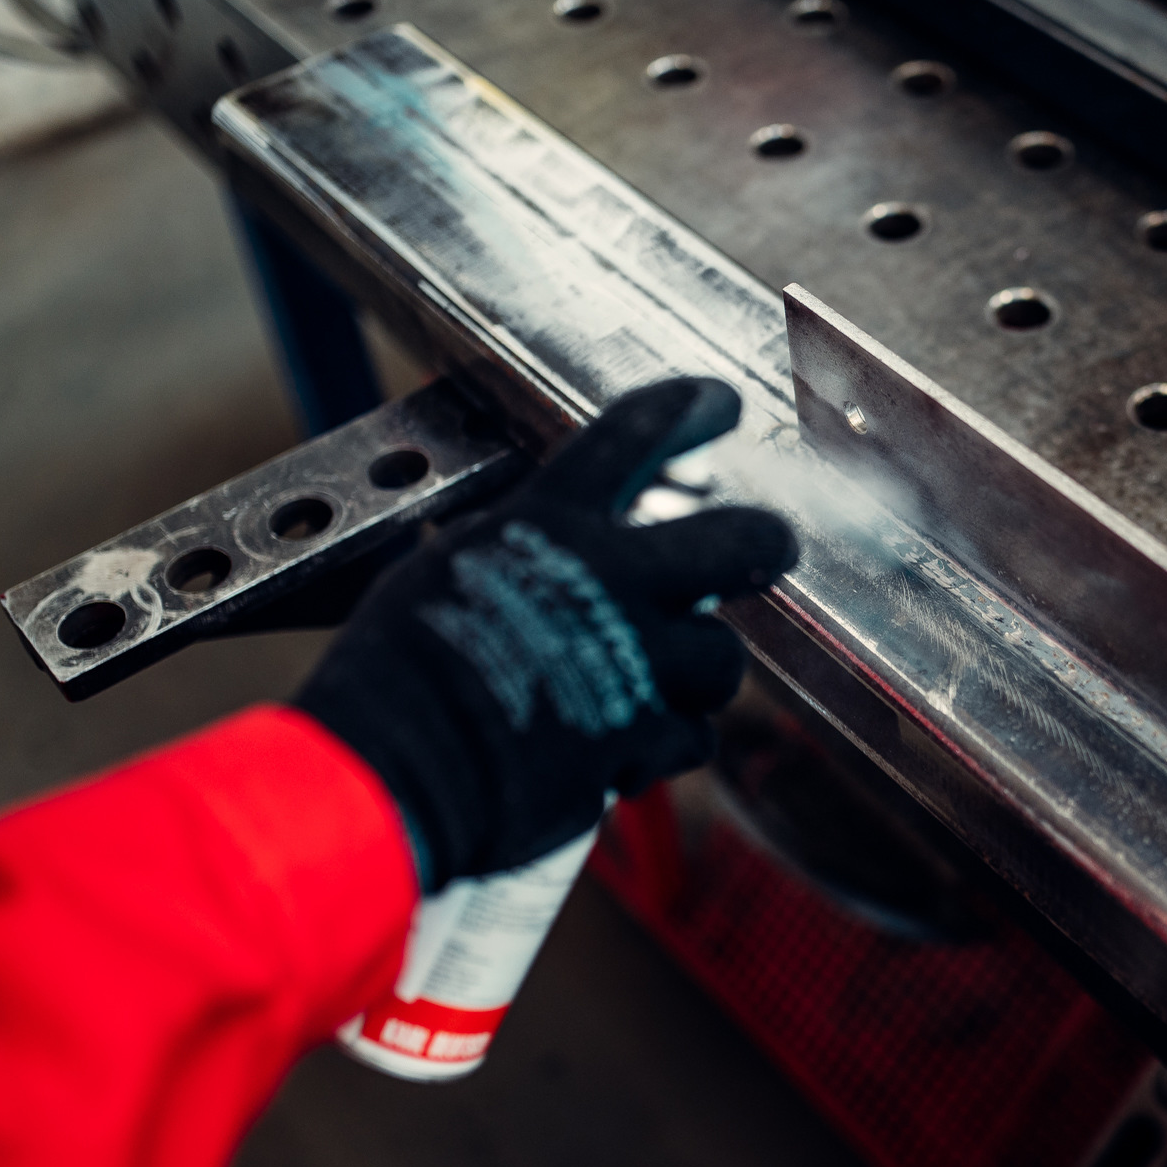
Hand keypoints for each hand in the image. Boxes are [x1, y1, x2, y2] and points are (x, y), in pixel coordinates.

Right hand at [294, 377, 796, 888]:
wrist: (396, 764)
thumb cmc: (397, 671)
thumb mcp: (452, 569)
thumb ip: (526, 552)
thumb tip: (563, 557)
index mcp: (550, 521)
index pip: (634, 434)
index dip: (687, 411)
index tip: (720, 403)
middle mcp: (611, 578)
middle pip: (741, 541)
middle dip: (765, 544)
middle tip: (769, 551)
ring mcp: (639, 658)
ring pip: (722, 656)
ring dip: (695, 676)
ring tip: (651, 689)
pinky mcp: (645, 735)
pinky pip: (690, 736)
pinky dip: (661, 746)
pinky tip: (620, 753)